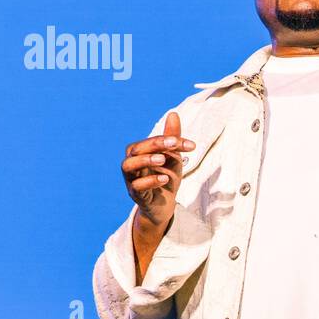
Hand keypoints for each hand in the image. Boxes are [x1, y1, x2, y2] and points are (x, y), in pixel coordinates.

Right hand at [121, 110, 195, 228]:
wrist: (165, 205)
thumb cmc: (165, 177)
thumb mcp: (173, 157)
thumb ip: (172, 138)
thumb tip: (173, 113)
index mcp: (139, 152)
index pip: (150, 141)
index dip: (167, 139)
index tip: (189, 144)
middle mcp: (131, 164)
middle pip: (134, 149)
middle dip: (154, 144)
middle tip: (173, 144)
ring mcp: (131, 180)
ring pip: (128, 166)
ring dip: (145, 160)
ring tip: (162, 160)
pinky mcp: (136, 195)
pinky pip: (136, 187)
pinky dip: (150, 181)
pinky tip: (164, 179)